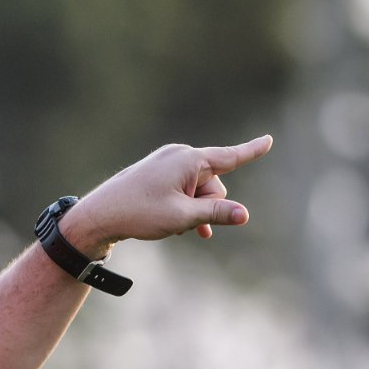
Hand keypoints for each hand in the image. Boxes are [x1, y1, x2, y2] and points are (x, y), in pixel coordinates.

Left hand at [60, 135, 273, 256]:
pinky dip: (185, 208)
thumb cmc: (139, 213)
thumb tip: (244, 215)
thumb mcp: (182, 217)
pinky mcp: (157, 175)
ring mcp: (167, 164)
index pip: (230, 156)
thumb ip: (216, 214)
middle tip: (180, 219)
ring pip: (198, 192)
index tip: (269, 140)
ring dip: (193, 210)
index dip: (252, 151)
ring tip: (170, 225)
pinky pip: (183, 191)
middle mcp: (179, 156)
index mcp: (188, 159)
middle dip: (206, 205)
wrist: (99, 215)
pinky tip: (179, 228)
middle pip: (214, 185)